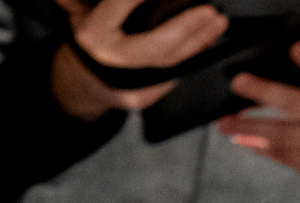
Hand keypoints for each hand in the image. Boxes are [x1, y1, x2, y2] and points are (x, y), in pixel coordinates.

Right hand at [51, 0, 227, 119]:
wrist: (85, 83)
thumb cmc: (90, 39)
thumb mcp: (82, 12)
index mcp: (94, 35)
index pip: (124, 6)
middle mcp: (112, 60)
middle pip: (157, 46)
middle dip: (187, 28)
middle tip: (210, 12)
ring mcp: (128, 82)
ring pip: (170, 62)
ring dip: (199, 41)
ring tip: (217, 23)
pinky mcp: (143, 96)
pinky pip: (173, 74)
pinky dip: (192, 56)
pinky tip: (207, 41)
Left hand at [217, 40, 299, 189]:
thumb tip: (286, 66)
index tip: (295, 49)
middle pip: (298, 103)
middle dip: (266, 92)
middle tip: (240, 83)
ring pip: (284, 135)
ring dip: (252, 128)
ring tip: (227, 123)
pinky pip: (285, 157)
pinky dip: (263, 148)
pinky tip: (245, 141)